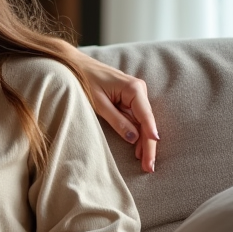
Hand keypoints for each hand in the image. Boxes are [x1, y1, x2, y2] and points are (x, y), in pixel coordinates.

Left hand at [75, 54, 159, 172]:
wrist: (77, 65)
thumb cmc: (85, 80)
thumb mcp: (98, 103)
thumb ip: (116, 120)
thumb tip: (133, 138)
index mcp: (134, 88)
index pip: (145, 115)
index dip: (150, 132)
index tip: (155, 144)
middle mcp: (139, 90)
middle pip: (147, 122)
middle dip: (148, 144)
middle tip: (149, 166)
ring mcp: (136, 95)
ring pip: (143, 123)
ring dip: (144, 142)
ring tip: (145, 164)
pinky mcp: (130, 99)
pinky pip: (136, 119)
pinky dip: (137, 133)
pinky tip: (139, 150)